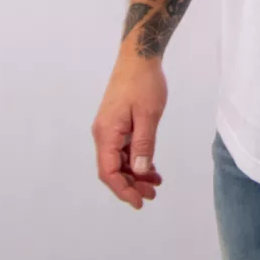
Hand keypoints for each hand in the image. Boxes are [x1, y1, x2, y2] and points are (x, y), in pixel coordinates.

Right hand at [92, 55, 166, 208]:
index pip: (109, 172)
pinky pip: (123, 148)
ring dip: (135, 173)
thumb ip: (143, 145)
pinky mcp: (117, 122)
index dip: (122, 190)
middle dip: (131, 184)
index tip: (138, 202)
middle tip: (152, 194)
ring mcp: (109, 128)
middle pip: (113, 169)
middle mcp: (103, 133)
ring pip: (119, 159)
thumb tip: (138, 171)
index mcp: (107, 133)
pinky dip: (136, 159)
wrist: (139, 57)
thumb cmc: (144, 84)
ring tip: (155, 183)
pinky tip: (150, 166)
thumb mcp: (148, 115)